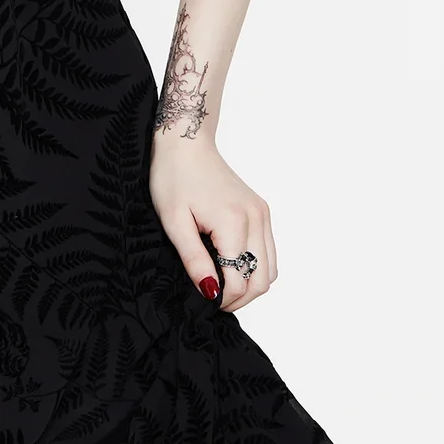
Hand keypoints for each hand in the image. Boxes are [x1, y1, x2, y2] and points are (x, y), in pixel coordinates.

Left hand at [149, 133, 278, 311]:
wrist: (186, 143)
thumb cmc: (173, 177)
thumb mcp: (174, 222)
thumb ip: (194, 260)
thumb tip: (211, 293)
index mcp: (233, 223)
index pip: (239, 282)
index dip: (222, 300)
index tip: (202, 300)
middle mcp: (255, 219)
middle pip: (261, 281)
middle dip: (239, 298)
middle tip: (213, 298)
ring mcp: (262, 214)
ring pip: (270, 269)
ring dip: (250, 285)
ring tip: (222, 283)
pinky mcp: (261, 210)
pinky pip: (269, 251)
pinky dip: (255, 267)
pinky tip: (232, 265)